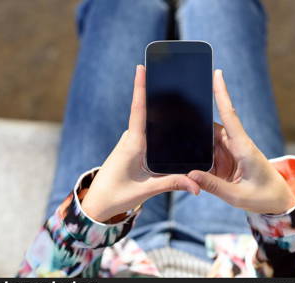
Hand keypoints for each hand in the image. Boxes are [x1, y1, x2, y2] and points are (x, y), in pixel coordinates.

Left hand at [81, 65, 199, 222]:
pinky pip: (147, 132)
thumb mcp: (146, 190)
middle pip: (146, 111)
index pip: (138, 111)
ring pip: (148, 122)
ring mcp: (131, 142)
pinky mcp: (133, 148)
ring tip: (183, 101)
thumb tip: (197, 185)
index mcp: (132, 144)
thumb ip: (172, 183)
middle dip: (159, 95)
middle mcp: (131, 139)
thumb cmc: (117, 196)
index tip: (141, 67)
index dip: (140, 88)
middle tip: (179, 80)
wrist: (97, 204)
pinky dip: (159, 127)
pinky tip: (173, 127)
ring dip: (161, 113)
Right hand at [188, 70, 294, 214]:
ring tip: (175, 138)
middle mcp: (237, 145)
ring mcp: (232, 151)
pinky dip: (199, 153)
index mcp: (244, 149)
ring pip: (208, 140)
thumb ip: (213, 186)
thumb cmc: (263, 198)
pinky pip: (209, 152)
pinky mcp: (228, 159)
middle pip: (212, 127)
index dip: (222, 94)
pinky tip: (187, 156)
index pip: (230, 116)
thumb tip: (190, 175)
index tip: (218, 73)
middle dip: (195, 121)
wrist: (278, 202)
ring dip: (196, 142)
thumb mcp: (237, 196)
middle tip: (174, 113)